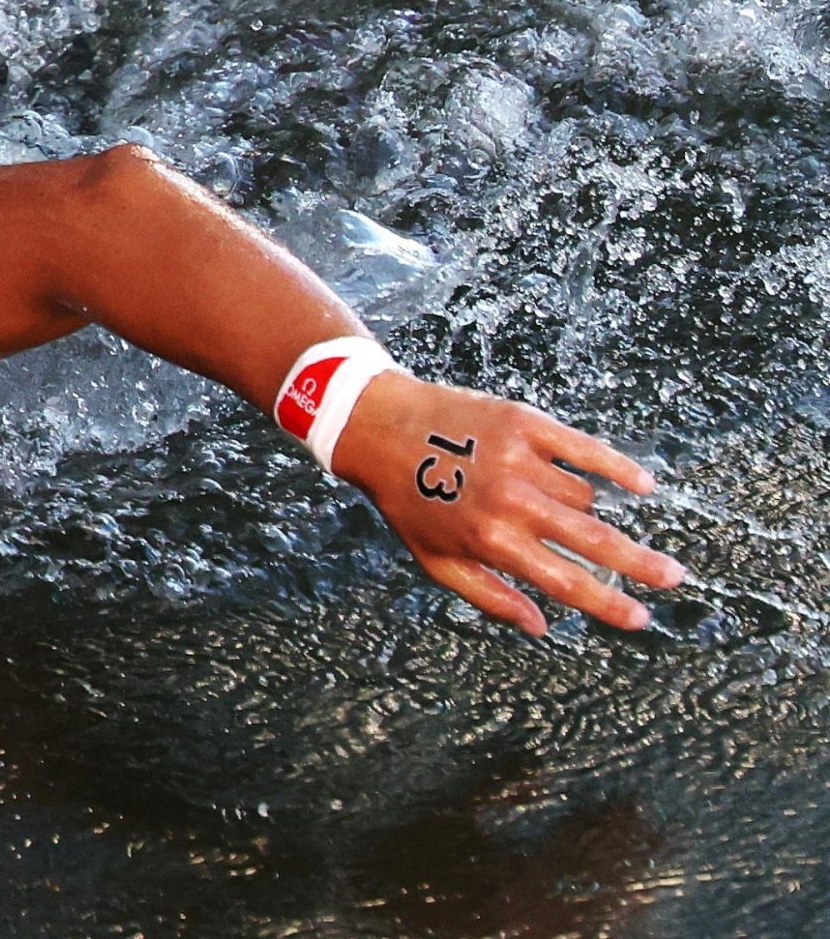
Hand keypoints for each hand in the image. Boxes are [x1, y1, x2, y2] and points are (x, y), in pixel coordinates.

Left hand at [330, 373, 685, 634]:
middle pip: (595, 542)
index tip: (642, 619)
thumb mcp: (435, 560)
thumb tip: (542, 629)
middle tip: (674, 577)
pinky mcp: (524, 422)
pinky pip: (585, 449)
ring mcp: (521, 460)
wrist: (377, 426)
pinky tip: (642, 484)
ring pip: (584, 496)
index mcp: (492, 542)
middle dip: (640, 565)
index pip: (566, 583)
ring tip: (548, 504)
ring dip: (584, 510)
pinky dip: (617, 467)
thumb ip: (491, 597)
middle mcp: (512, 503)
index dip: (609, 605)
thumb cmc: (406, 500)